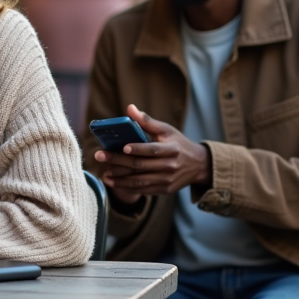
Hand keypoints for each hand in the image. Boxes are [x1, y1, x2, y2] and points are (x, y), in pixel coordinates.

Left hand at [94, 104, 210, 204]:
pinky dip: (125, 186)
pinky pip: (142, 190)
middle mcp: (170, 166)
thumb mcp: (167, 130)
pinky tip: (112, 182)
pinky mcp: (163, 190)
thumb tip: (130, 108)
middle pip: (141, 165)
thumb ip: (147, 121)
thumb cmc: (178, 144)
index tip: (122, 147)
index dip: (137, 149)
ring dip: (119, 177)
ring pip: (139, 180)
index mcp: (172, 149)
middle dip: (118, 161)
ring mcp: (166, 180)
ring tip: (104, 172)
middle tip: (100, 156)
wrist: (198, 166)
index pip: (153, 149)